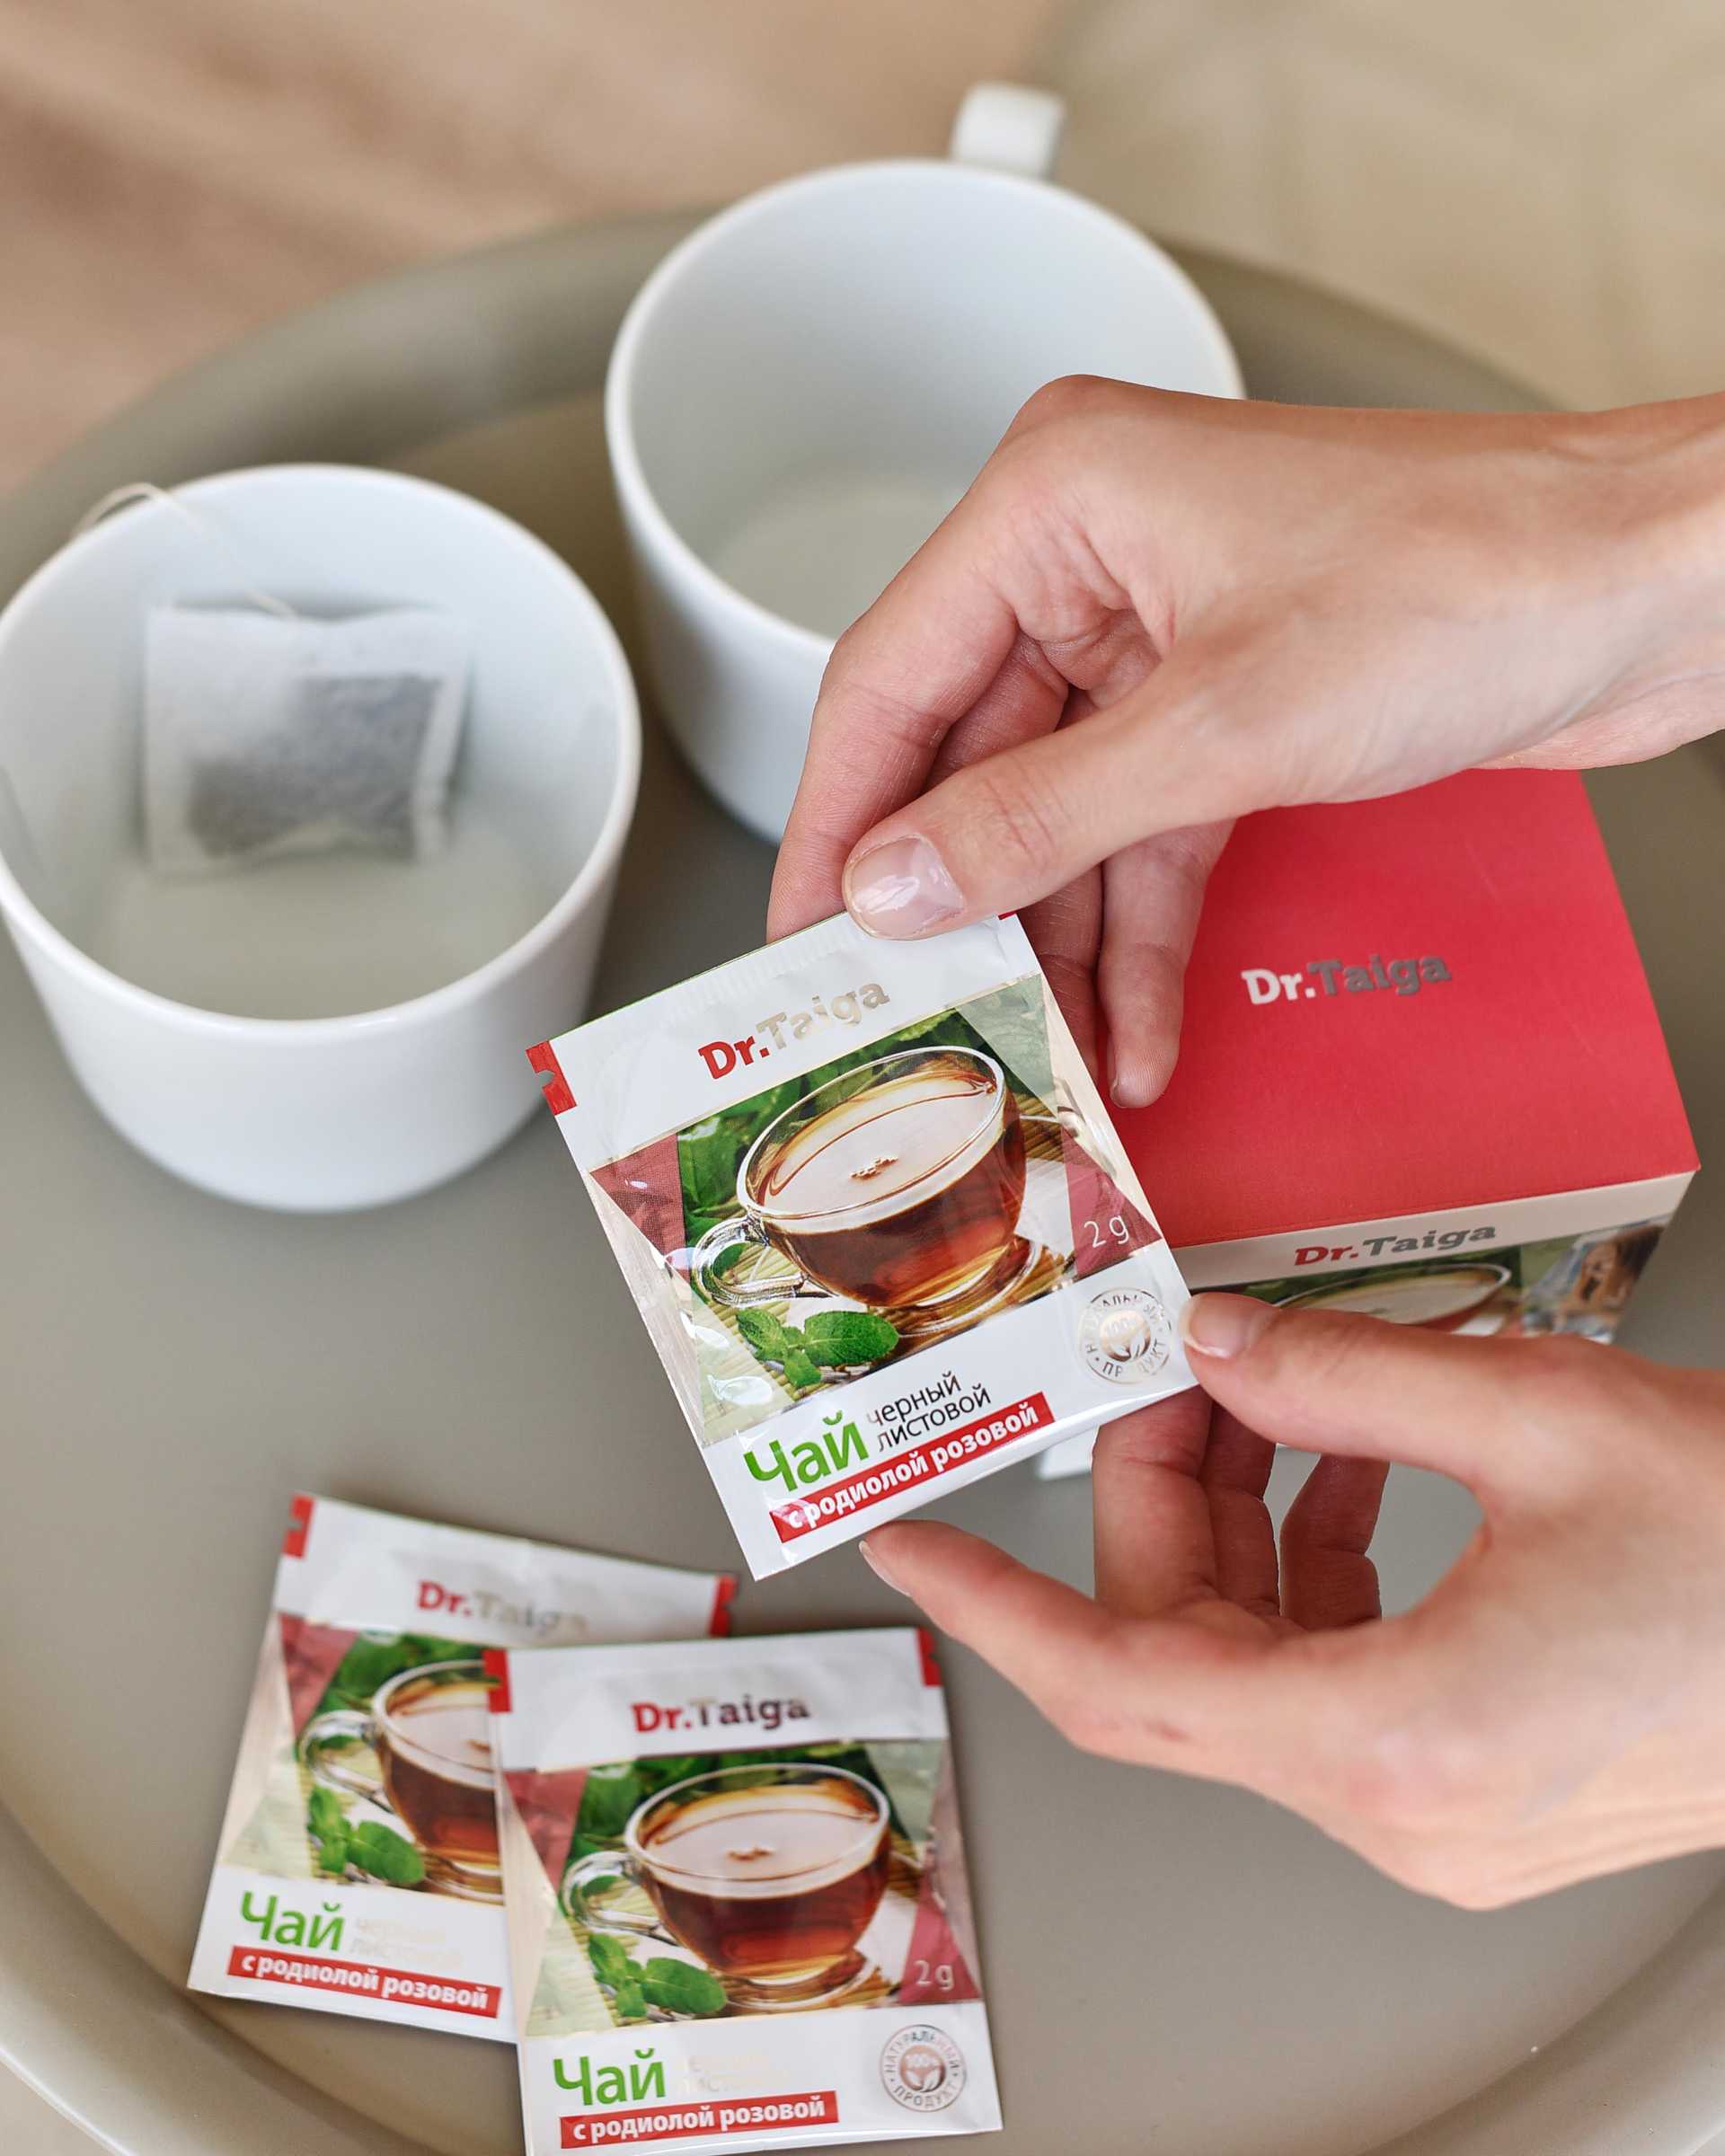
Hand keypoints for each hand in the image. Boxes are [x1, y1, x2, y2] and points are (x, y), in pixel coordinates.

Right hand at [768, 381, 1724, 1101]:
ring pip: (1060, 818)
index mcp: (1054, 499)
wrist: (1661, 590)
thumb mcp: (1220, 725)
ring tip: (1040, 1061)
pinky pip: (1148, 836)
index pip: (887, 681)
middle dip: (963, 909)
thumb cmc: (1477, 580)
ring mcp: (1162, 636)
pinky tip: (1138, 1031)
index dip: (835, 825)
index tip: (799, 940)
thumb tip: (889, 887)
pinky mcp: (1230, 703)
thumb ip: (1037, 816)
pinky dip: (1146, 934)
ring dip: (1063, 946)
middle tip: (914, 1022)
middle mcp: (1090, 558)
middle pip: (970, 763)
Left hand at [860, 1295, 1724, 1906]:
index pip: (1117, 1684)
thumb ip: (1343, 1374)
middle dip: (1158, 1492)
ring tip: (1271, 1388)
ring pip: (1259, 1657)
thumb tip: (1220, 1345)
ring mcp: (1445, 1812)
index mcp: (1392, 1741)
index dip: (996, 1608)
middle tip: (1171, 1367)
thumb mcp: (1535, 1413)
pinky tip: (1350, 1459)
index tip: (915, 1548)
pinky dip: (1316, 1560)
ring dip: (1243, 1516)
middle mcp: (1404, 1808)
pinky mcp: (1484, 1783)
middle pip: (1186, 1648)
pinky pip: (1338, 1669)